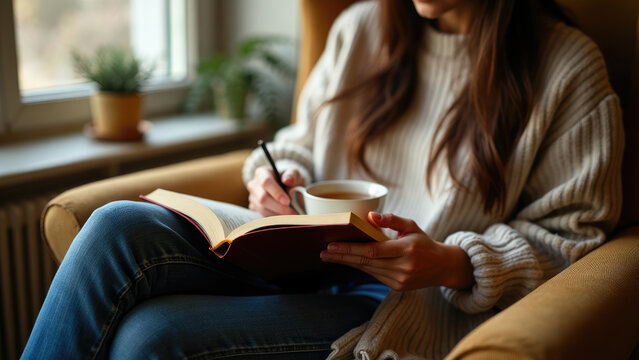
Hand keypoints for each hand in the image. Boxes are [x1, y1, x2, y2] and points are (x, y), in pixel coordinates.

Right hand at [247, 165, 304, 216]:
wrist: (283, 185)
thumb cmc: (288, 178)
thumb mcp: (293, 173)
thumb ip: (292, 175)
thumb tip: (287, 180)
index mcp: (262, 173)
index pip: (266, 182)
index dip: (276, 192)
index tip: (288, 201)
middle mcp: (254, 185)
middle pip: (262, 198)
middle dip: (279, 207)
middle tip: (293, 212)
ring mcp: (253, 198)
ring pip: (263, 209)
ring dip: (278, 214)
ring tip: (292, 215)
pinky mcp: (254, 208)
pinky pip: (263, 216)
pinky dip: (275, 219)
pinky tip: (285, 217)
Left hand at [320, 212, 474, 290]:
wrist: (443, 267)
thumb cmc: (423, 242)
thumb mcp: (411, 226)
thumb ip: (391, 219)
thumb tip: (370, 215)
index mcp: (407, 248)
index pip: (373, 250)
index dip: (351, 248)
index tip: (331, 244)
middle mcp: (403, 266)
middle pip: (366, 262)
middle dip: (342, 256)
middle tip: (323, 252)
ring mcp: (400, 279)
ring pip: (368, 270)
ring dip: (347, 262)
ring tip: (329, 256)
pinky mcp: (397, 287)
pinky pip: (374, 275)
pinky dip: (360, 267)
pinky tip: (347, 261)